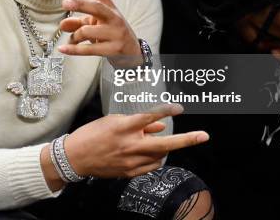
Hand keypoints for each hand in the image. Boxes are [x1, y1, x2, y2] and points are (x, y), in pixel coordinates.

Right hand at [40, 105, 208, 190]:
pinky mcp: (129, 172)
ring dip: (162, 148)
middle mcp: (130, 145)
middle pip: (165, 144)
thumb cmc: (92, 135)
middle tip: (204, 136)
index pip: (150, 116)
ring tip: (150, 141)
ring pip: (159, 155)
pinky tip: (147, 153)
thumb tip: (158, 126)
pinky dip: (154, 158)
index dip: (166, 111)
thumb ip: (138, 124)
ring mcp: (131, 161)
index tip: (179, 107)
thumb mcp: (113, 121)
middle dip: (187, 140)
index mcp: (124, 127)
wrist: (75, 157)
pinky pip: (150, 166)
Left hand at [59, 0, 141, 60]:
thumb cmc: (111, 35)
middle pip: (97, 7)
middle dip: (80, 4)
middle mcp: (114, 18)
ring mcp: (115, 34)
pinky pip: (89, 49)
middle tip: (65, 3)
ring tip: (72, 40)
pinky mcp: (113, 49)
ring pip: (87, 31)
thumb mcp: (95, 26)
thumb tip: (62, 24)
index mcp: (109, 9)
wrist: (132, 53)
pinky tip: (63, 49)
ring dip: (74, 37)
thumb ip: (78, 23)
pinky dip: (74, 50)